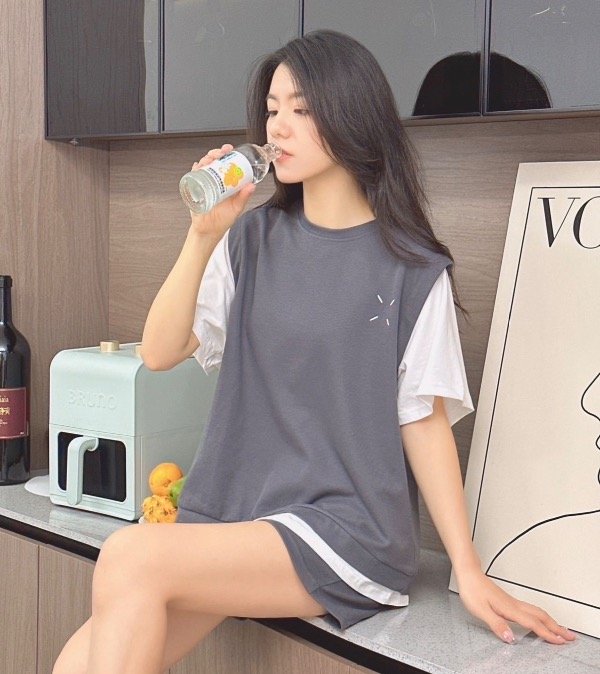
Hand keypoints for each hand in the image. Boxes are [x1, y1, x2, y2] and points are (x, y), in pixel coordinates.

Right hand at [188, 144, 255, 239]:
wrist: (208, 230)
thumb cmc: (223, 220)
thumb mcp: (236, 208)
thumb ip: (244, 197)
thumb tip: (252, 186)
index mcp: (227, 183)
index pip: (227, 164)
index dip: (228, 154)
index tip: (230, 150)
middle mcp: (215, 181)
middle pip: (214, 161)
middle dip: (216, 153)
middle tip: (221, 153)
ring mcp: (205, 183)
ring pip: (204, 166)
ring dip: (206, 159)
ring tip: (210, 159)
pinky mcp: (195, 189)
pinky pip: (193, 176)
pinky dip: (195, 169)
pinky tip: (197, 167)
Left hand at [456, 569, 576, 644]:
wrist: (468, 572)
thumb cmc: (472, 589)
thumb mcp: (480, 609)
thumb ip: (496, 624)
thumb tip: (510, 638)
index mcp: (509, 608)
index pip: (533, 624)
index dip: (548, 634)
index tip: (560, 641)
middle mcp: (513, 604)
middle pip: (541, 616)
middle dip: (557, 627)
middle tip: (570, 636)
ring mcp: (512, 601)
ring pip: (537, 611)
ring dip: (551, 621)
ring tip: (560, 629)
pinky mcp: (508, 600)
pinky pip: (530, 609)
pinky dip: (540, 616)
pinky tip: (538, 619)